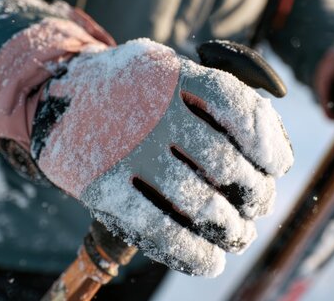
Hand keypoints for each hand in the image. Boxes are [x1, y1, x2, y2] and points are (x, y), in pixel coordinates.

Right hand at [31, 39, 293, 276]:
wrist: (56, 92)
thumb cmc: (132, 90)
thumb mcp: (169, 71)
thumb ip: (215, 95)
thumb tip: (273, 147)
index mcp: (174, 75)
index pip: (237, 107)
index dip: (268, 142)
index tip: (278, 167)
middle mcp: (152, 110)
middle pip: (224, 162)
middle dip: (254, 194)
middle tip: (257, 207)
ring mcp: (126, 148)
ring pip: (197, 202)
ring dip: (231, 229)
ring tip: (239, 236)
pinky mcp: (101, 186)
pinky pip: (157, 228)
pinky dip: (191, 252)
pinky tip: (211, 261)